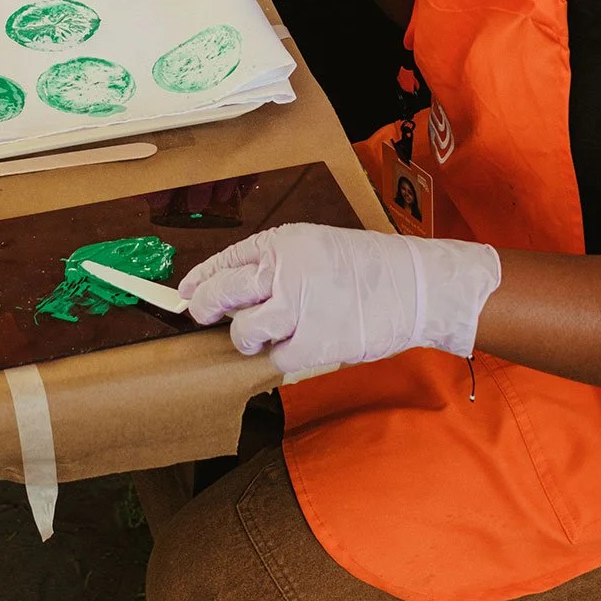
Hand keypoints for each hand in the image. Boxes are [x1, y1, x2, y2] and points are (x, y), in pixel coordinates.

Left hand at [179, 223, 501, 374]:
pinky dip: (283, 356)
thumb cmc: (367, 267)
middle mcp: (285, 271)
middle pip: (221, 294)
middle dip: (204, 308)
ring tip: (264, 333)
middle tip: (202, 315)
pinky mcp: (314, 341)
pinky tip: (301, 344)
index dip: (199, 279)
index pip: (226, 261)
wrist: (416, 285)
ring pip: (242, 331)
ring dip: (247, 337)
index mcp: (284, 242)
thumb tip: (234, 287)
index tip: (184, 293)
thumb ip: (276, 263)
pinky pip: (277, 358)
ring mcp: (299, 307)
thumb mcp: (316, 246)